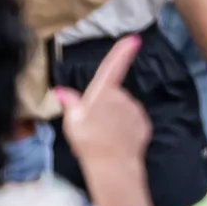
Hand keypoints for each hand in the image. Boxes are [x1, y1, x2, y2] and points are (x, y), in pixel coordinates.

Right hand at [55, 34, 152, 205]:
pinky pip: (132, 121)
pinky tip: (116, 141)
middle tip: (91, 125)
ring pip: (122, 108)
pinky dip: (125, 127)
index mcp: (103, 92)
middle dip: (103, 105)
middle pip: (111, 94)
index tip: (134, 38)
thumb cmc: (89, 141)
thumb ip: (70, 103)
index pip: (113, 67)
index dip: (122, 51)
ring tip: (102, 136)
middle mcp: (122, 97)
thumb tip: (62, 92)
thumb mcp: (72, 122)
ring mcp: (135, 111)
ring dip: (113, 118)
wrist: (114, 167)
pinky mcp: (144, 125)